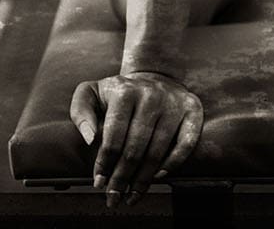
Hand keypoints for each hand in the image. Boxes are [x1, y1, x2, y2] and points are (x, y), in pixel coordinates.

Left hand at [69, 71, 202, 208]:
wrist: (154, 76)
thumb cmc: (118, 94)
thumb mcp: (91, 93)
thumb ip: (80, 112)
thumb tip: (89, 139)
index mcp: (124, 90)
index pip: (113, 136)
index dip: (104, 163)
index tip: (98, 183)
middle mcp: (151, 94)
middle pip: (135, 148)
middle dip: (122, 178)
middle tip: (114, 198)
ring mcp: (174, 102)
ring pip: (158, 151)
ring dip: (143, 180)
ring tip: (132, 196)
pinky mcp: (193, 109)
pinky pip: (186, 144)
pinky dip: (173, 164)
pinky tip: (158, 177)